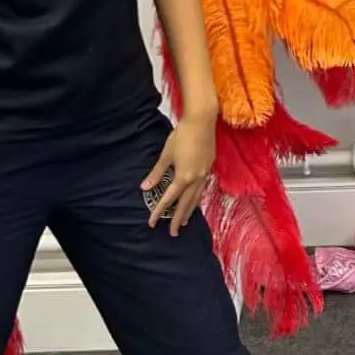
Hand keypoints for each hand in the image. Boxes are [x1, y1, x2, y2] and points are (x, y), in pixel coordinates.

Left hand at [142, 115, 216, 233]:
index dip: (159, 212)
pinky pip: (202, 189)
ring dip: (189, 211)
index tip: (152, 223)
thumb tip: (145, 188)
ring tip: (184, 222)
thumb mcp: (166, 155)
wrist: (202, 121)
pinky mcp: (209, 167)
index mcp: (183, 177)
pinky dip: (197, 198)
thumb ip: (156, 173)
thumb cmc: (182, 136)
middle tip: (172, 233)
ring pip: (196, 198)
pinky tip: (195, 200)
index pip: (169, 199)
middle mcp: (196, 179)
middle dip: (178, 219)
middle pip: (186, 204)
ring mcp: (205, 174)